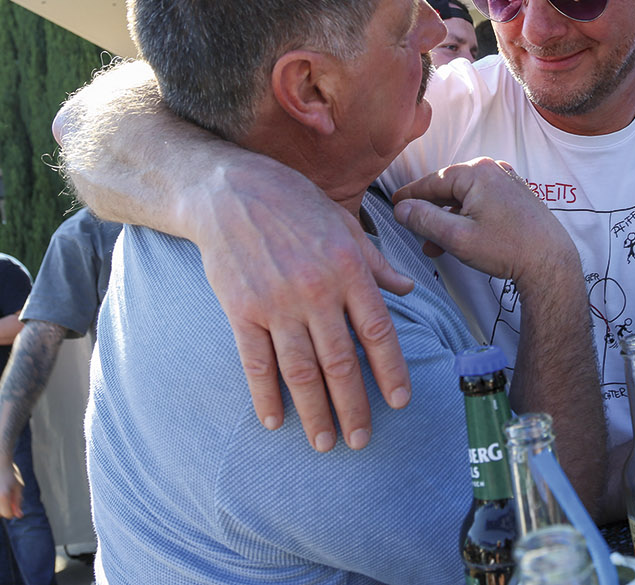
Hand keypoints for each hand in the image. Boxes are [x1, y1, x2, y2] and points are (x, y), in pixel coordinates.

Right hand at [192, 162, 413, 451]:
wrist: (228, 191)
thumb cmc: (293, 203)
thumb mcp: (343, 223)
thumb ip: (375, 262)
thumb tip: (406, 289)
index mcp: (348, 268)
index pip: (377, 331)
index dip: (390, 370)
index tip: (400, 401)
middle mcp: (316, 290)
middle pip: (340, 362)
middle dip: (354, 407)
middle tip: (362, 441)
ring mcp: (276, 304)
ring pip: (301, 371)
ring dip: (315, 412)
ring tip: (325, 443)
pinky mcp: (241, 310)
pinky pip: (256, 362)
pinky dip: (266, 395)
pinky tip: (275, 421)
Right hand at [391, 158, 580, 285]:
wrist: (551, 262)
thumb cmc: (508, 249)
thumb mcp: (457, 237)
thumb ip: (424, 220)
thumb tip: (401, 209)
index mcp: (477, 173)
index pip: (432, 181)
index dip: (410, 195)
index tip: (394, 204)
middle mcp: (493, 170)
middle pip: (448, 188)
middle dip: (429, 211)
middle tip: (410, 228)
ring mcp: (506, 182)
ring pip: (464, 198)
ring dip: (447, 219)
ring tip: (433, 245)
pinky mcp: (515, 196)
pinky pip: (480, 202)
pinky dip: (465, 218)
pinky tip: (458, 239)